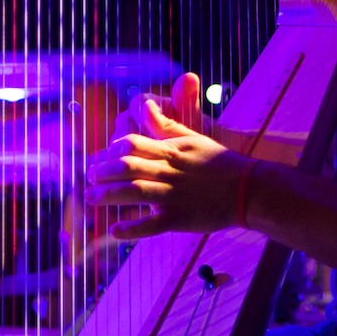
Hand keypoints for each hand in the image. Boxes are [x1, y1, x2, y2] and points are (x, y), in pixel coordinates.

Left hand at [85, 75, 252, 239]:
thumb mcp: (193, 138)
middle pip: (128, 167)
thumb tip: (145, 106)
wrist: (248, 189)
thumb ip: (166, 126)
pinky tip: (114, 230)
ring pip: (135, 193)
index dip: (112, 150)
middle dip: (104, 172)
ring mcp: (174, 196)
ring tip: (91, 199)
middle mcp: (169, 172)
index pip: (133, 144)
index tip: (101, 157)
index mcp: (171, 151)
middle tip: (88, 177)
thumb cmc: (219, 162)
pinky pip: (151, 225)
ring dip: (109, 196)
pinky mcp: (179, 219)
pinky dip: (131, 228)